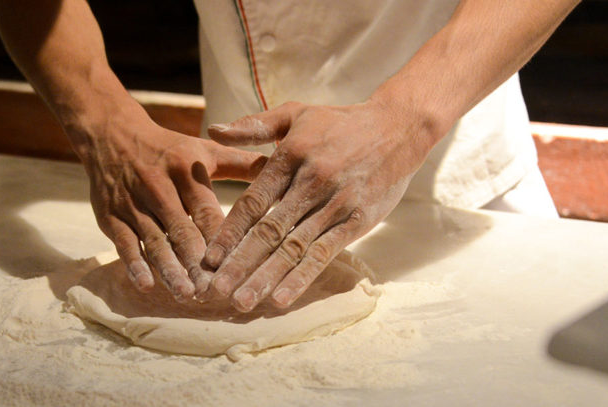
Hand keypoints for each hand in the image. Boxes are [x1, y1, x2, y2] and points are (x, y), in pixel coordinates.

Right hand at [82, 118, 265, 300]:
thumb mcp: (205, 150)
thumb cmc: (170, 149)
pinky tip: (147, 285)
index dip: (221, 239)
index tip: (238, 265)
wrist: (111, 135)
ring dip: (170, 269)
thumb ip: (243, 164)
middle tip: (214, 291)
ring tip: (187, 294)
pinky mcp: (110, 216)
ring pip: (154, 240)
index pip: (206, 210)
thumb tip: (284, 173)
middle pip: (181, 230)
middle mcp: (157, 186)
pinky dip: (134, 265)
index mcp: (185, 170)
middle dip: (197, 262)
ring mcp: (132, 203)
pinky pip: (124, 243)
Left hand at [199, 100, 437, 310]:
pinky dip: (302, 277)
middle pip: (269, 230)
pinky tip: (282, 298)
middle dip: (240, 263)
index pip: (253, 201)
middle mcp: (312, 182)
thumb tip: (213, 131)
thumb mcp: (295, 114)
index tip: (209, 258)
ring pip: (294, 247)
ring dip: (266, 277)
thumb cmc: (340, 122)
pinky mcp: (358, 221)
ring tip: (242, 301)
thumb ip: (253, 126)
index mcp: (291, 157)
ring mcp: (336, 204)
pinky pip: (325, 253)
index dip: (229, 232)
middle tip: (215, 289)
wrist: (398, 128)